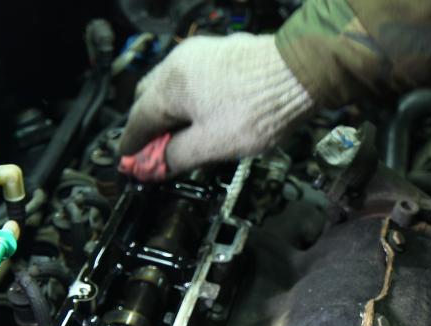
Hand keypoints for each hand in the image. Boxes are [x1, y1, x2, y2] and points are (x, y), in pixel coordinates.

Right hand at [118, 34, 312, 180]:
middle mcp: (178, 64)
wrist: (301, 72)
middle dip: (148, 128)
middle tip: (156, 154)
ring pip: (171, 87)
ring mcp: (200, 54)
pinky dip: (188, 100)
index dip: (133, 147)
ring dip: (169, 113)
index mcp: (169, 86)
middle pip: (148, 100)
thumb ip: (176, 157)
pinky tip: (202, 116)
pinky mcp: (221, 53)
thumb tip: (153, 167)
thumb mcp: (212, 145)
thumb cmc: (259, 107)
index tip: (130, 163)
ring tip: (180, 138)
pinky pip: (192, 79)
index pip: (137, 121)